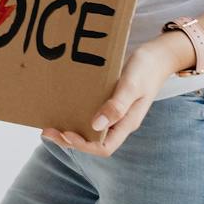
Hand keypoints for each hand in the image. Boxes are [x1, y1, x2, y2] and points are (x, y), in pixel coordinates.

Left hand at [42, 40, 180, 155]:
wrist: (156, 56)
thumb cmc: (145, 70)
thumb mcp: (131, 86)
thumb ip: (117, 106)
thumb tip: (96, 126)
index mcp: (127, 123)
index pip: (104, 147)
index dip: (83, 145)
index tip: (66, 133)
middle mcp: (119, 123)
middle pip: (93, 142)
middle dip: (70, 140)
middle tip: (47, 131)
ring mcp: (114, 114)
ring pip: (90, 131)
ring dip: (70, 130)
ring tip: (49, 124)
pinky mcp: (108, 103)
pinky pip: (89, 115)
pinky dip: (75, 116)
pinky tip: (61, 109)